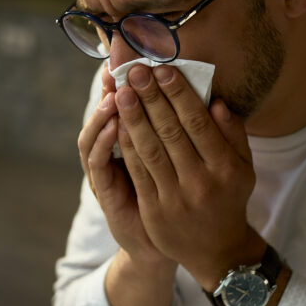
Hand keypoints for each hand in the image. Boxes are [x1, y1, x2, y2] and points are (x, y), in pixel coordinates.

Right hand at [77, 63, 175, 270]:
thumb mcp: (184, 164)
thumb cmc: (173, 201)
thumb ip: (189, 134)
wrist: (161, 246)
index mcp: (131, 145)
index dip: (124, 83)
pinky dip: (104, 143)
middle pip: (104, 115)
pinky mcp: (103, 192)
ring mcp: (104, 174)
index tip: (131, 59)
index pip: (122, 106)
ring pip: (94, 135)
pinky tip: (114, 125)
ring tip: (116, 92)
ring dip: (103, 112)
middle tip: (117, 67)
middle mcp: (112, 155)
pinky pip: (98, 164)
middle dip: (111, 90)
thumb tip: (211, 100)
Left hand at [115, 64, 264, 289]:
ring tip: (122, 90)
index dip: (179, 94)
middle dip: (151, 98)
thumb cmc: (229, 198)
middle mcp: (201, 182)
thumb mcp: (244, 168)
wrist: (217, 250)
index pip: (198, 123)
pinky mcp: (154, 210)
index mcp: (226, 168)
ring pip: (150, 150)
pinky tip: (117, 123)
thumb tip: (216, 101)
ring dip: (133, 117)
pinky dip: (126, 145)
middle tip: (136, 71)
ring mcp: (175, 198)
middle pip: (171, 132)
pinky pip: (137, 171)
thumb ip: (233, 134)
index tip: (163, 70)